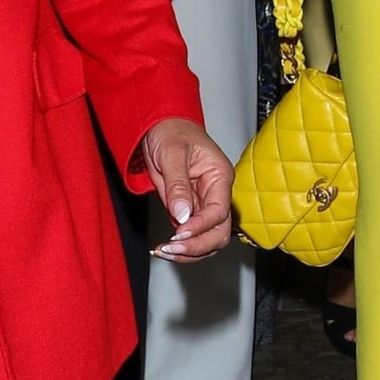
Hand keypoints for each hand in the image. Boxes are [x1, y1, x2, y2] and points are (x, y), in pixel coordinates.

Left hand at [140, 118, 232, 258]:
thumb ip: (178, 185)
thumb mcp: (172, 154)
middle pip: (219, 231)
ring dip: (189, 251)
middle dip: (197, 245)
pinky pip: (192, 235)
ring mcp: (204, 204)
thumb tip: (183, 214)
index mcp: (219, 176)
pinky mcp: (191, 211)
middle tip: (171, 249)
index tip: (179, 233)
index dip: (201, 226)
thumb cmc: (171, 132)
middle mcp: (216, 193)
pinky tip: (164, 249)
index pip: (219, 211)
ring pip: (208, 239)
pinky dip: (181, 247)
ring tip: (164, 252)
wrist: (160, 127)